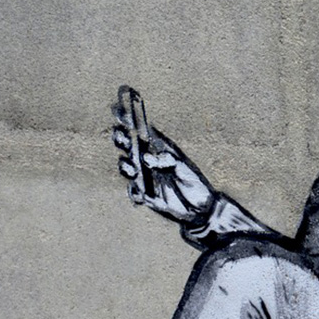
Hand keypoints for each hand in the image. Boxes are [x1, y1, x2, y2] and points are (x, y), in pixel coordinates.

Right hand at [112, 86, 215, 224]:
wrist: (200, 209)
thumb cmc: (193, 182)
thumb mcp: (183, 167)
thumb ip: (166, 161)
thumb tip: (146, 158)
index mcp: (157, 148)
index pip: (139, 130)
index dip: (127, 119)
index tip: (119, 110)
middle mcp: (148, 160)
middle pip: (126, 145)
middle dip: (120, 139)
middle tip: (122, 138)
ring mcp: (145, 177)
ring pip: (126, 167)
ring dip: (125, 166)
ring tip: (133, 169)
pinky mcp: (146, 196)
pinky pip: (134, 193)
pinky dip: (134, 193)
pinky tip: (143, 195)